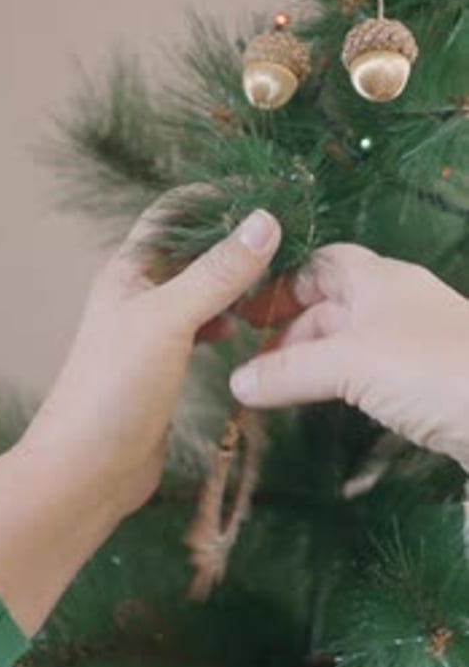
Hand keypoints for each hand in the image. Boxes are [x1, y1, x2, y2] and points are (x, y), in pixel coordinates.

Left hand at [21, 208, 280, 521]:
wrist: (90, 468)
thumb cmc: (115, 388)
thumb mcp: (168, 320)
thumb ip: (216, 273)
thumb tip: (265, 222)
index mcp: (129, 270)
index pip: (175, 214)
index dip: (217, 199)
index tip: (267, 196)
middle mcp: (140, 293)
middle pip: (194, 251)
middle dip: (235, 244)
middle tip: (286, 243)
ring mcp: (153, 329)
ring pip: (202, 290)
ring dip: (234, 284)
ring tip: (274, 284)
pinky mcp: (166, 363)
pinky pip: (203, 326)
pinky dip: (226, 320)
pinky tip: (243, 328)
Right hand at [231, 244, 468, 469]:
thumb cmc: (430, 367)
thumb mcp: (351, 363)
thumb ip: (291, 371)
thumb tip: (236, 383)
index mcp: (377, 280)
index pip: (319, 264)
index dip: (280, 283)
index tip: (243, 313)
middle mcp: (393, 303)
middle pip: (328, 305)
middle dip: (288, 331)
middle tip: (252, 367)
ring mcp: (409, 342)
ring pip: (346, 342)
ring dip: (308, 361)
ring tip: (274, 389)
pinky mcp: (421, 380)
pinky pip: (365, 372)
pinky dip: (336, 383)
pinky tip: (320, 402)